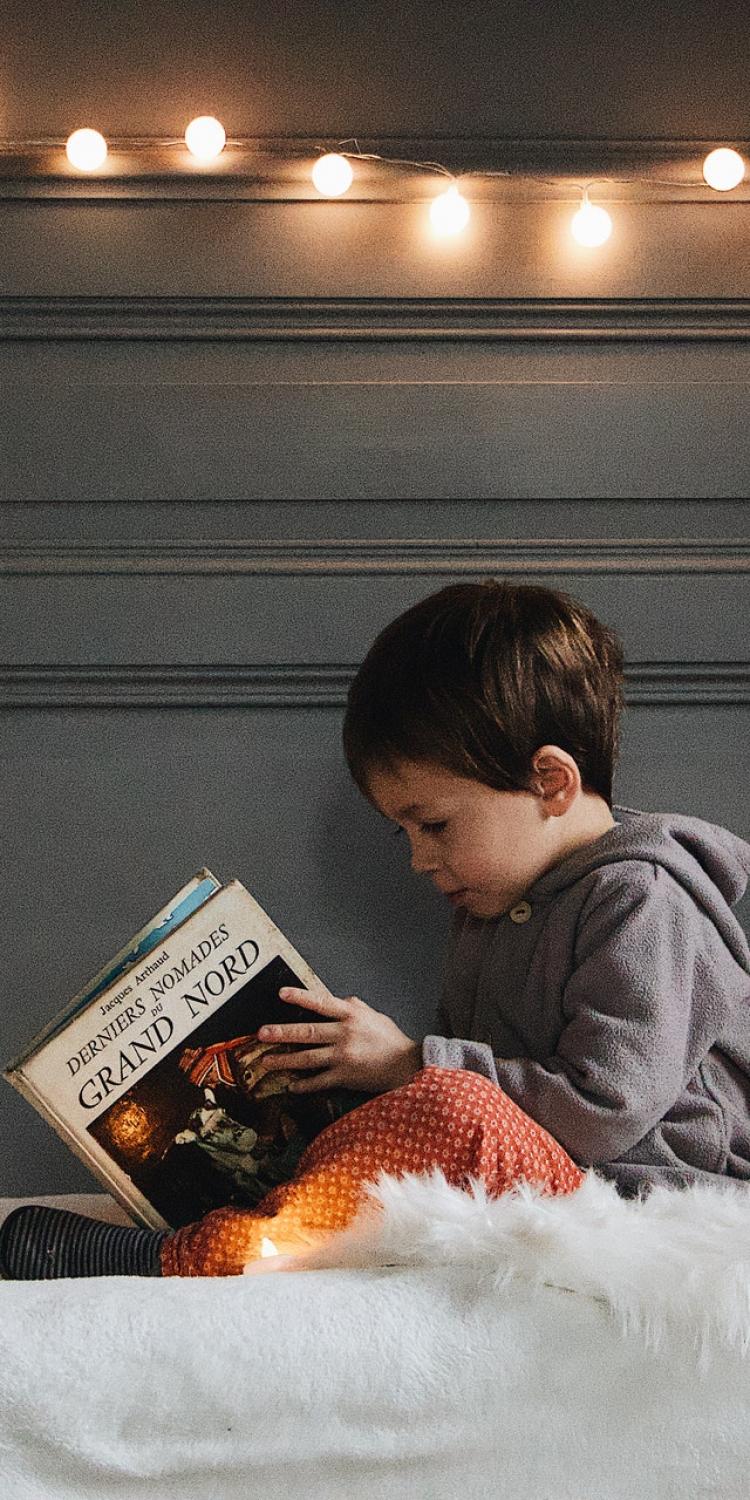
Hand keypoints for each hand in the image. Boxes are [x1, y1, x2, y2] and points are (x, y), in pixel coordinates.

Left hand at [256, 985, 422, 1094]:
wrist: (407, 1065)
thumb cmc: (391, 1039)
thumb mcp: (373, 1015)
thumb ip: (353, 1007)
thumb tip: (335, 999)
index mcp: (351, 1015)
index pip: (321, 1003)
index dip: (300, 998)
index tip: (280, 994)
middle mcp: (345, 1034)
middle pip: (307, 1032)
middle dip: (281, 1033)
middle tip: (261, 1033)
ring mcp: (343, 1056)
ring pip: (307, 1058)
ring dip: (285, 1060)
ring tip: (266, 1061)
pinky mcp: (345, 1076)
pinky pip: (319, 1081)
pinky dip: (304, 1084)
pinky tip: (291, 1086)